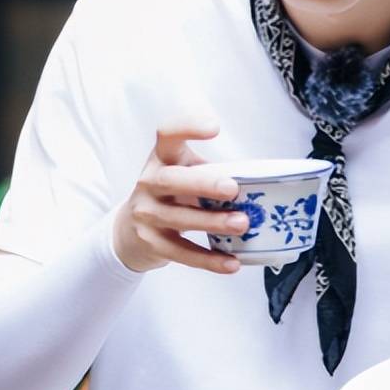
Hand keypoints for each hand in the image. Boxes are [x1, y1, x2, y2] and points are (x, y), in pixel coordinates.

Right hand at [113, 119, 245, 272]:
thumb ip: (211, 170)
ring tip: (242, 224)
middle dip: (203, 183)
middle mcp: (149, 182)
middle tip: (233, 188)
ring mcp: (147, 214)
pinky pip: (182, 253)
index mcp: (161, 158)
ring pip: (180, 219)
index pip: (167, 134)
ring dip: (213, 222)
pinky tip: (232, 262)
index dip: (188, 127)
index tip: (214, 127)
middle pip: (171, 179)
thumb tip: (260, 181)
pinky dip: (209, 260)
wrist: (129, 230)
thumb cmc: (171, 192)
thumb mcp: (183, 171)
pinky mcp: (152, 243)